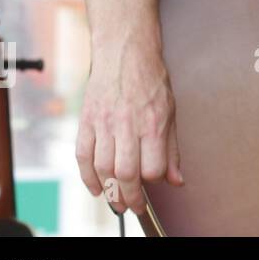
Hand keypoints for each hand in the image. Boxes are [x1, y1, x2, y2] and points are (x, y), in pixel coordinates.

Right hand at [75, 45, 183, 215]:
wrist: (125, 52)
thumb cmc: (150, 80)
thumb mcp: (170, 112)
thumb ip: (171, 149)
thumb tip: (176, 180)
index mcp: (152, 123)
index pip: (152, 167)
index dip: (153, 182)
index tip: (153, 186)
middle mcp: (127, 125)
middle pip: (124, 173)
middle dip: (129, 196)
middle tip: (132, 206)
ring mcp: (104, 123)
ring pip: (102, 168)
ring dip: (108, 190)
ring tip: (116, 199)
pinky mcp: (86, 121)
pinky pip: (82, 156)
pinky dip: (87, 176)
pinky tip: (95, 187)